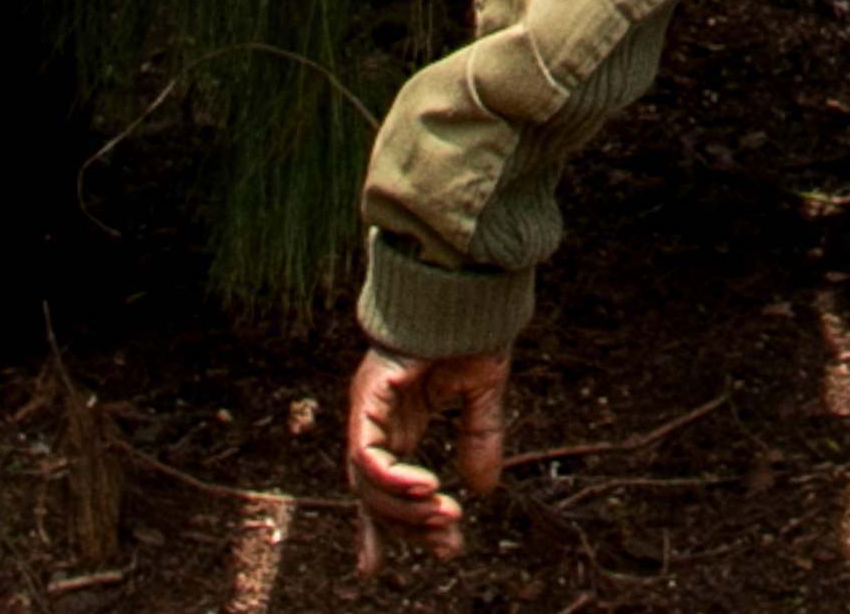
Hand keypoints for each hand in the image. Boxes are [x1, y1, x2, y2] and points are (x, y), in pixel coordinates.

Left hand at [346, 345, 508, 574]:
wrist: (467, 283)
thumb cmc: (471, 325)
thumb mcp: (482, 394)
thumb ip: (480, 439)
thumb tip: (483, 491)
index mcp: (396, 419)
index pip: (381, 485)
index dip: (385, 527)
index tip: (397, 566)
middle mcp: (376, 417)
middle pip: (372, 493)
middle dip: (406, 528)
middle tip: (447, 544)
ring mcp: (368, 406)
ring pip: (366, 481)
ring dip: (404, 508)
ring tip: (444, 516)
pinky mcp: (369, 394)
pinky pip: (368, 452)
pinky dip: (392, 478)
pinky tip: (426, 487)